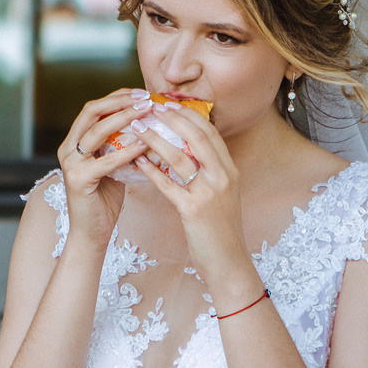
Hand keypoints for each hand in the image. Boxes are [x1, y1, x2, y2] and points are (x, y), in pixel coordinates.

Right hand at [55, 91, 150, 248]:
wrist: (91, 233)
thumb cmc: (105, 200)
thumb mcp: (114, 166)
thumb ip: (122, 146)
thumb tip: (150, 126)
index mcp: (75, 142)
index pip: (95, 108)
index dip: (118, 97)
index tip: (143, 93)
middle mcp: (68, 148)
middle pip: (92, 111)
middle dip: (120, 101)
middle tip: (146, 98)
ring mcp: (70, 164)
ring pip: (97, 131)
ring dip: (124, 118)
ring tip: (147, 113)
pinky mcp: (78, 180)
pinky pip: (106, 160)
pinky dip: (127, 150)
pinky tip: (145, 144)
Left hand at [129, 102, 248, 282]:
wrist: (229, 263)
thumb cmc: (221, 231)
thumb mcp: (222, 196)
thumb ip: (210, 173)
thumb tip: (190, 152)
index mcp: (230, 171)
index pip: (210, 132)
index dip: (189, 115)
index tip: (170, 104)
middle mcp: (222, 177)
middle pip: (197, 136)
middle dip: (173, 118)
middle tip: (151, 107)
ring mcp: (209, 193)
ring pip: (180, 156)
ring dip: (156, 139)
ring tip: (137, 128)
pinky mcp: (193, 210)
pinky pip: (168, 184)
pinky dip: (151, 169)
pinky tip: (137, 160)